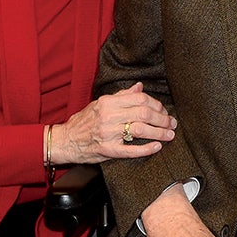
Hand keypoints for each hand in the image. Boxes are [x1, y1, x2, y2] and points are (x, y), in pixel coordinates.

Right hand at [50, 82, 176, 163]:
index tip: (163, 110)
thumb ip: (121, 95)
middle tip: (172, 123)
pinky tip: (157, 147)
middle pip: (144, 113)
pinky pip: (130, 150)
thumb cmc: (84, 121)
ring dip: (159, 133)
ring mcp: (108, 134)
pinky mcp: (107, 150)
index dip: (156, 104)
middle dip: (162, 118)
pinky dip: (146, 149)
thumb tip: (139, 86)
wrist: (65, 140)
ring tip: (169, 135)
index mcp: (108, 102)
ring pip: (140, 130)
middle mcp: (109, 116)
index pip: (140, 99)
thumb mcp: (100, 103)